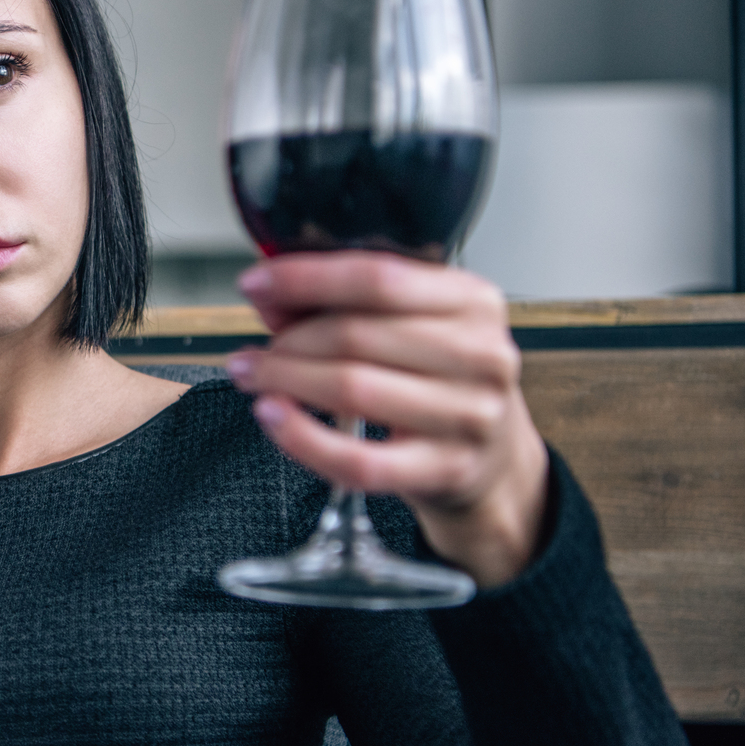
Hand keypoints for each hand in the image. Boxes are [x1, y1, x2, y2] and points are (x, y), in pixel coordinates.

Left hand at [224, 251, 550, 589]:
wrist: (492, 457)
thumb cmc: (439, 380)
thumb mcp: (407, 326)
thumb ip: (337, 303)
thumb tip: (268, 292)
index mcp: (473, 301)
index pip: (378, 277)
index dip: (305, 278)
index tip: (255, 282)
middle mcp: (481, 354)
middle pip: (356, 335)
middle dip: (287, 341)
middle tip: (253, 352)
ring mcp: (469, 415)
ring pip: (352, 389)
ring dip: (285, 381)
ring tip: (255, 378)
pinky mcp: (446, 468)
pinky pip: (358, 459)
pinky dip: (303, 438)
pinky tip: (273, 417)